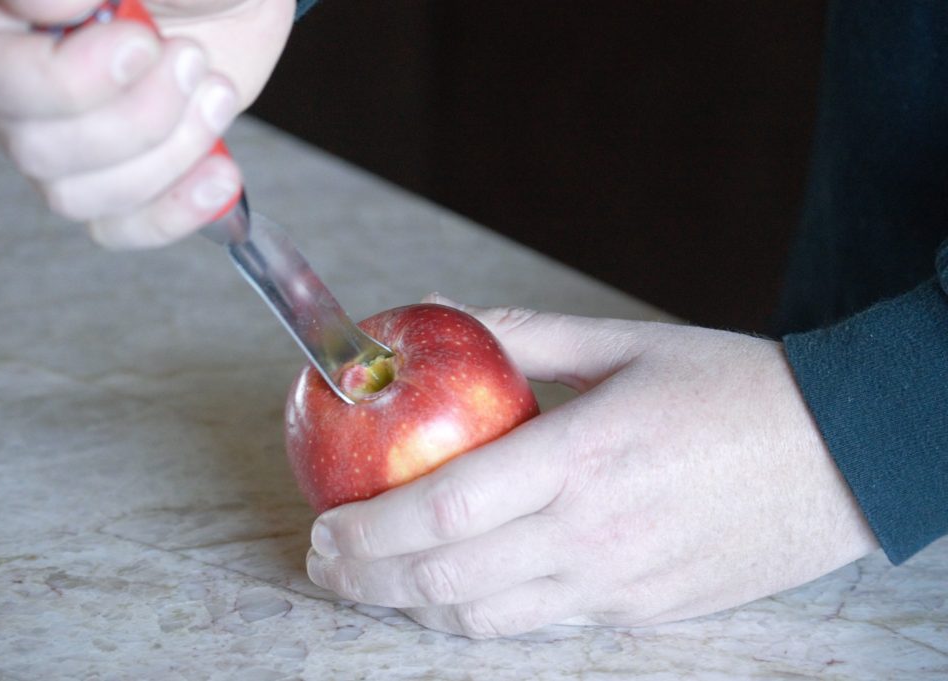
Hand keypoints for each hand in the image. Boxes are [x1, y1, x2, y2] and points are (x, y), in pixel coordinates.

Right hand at [0, 0, 294, 247]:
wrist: (231, 0)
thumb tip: (57, 9)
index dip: (73, 78)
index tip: (142, 40)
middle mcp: (14, 87)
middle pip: (38, 149)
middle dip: (138, 116)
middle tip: (192, 58)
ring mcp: (61, 143)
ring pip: (76, 196)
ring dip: (167, 155)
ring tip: (218, 94)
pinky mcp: (114, 180)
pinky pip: (119, 228)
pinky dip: (176, 210)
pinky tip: (221, 175)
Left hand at [305, 294, 878, 637]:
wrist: (841, 456)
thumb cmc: (732, 389)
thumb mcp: (624, 343)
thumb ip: (522, 335)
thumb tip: (441, 312)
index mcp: (584, 455)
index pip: (446, 509)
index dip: (371, 530)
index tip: (324, 527)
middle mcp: (594, 533)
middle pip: (449, 581)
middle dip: (368, 581)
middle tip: (324, 565)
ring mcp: (619, 584)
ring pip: (486, 621)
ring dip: (414, 610)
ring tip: (372, 585)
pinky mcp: (643, 614)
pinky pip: (540, 626)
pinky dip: (480, 616)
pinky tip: (453, 594)